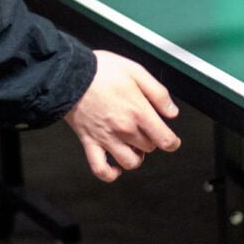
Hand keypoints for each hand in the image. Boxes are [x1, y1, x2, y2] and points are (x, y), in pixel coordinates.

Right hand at [64, 50, 180, 181]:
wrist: (70, 75)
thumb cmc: (101, 70)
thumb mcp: (137, 71)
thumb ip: (158, 93)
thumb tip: (172, 112)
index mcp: (138, 111)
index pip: (164, 139)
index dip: (172, 143)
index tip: (173, 141)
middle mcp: (124, 129)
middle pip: (149, 148)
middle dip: (152, 140)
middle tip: (146, 128)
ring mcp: (106, 138)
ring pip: (130, 162)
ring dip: (136, 157)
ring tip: (134, 145)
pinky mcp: (89, 142)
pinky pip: (100, 169)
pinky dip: (110, 173)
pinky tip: (115, 167)